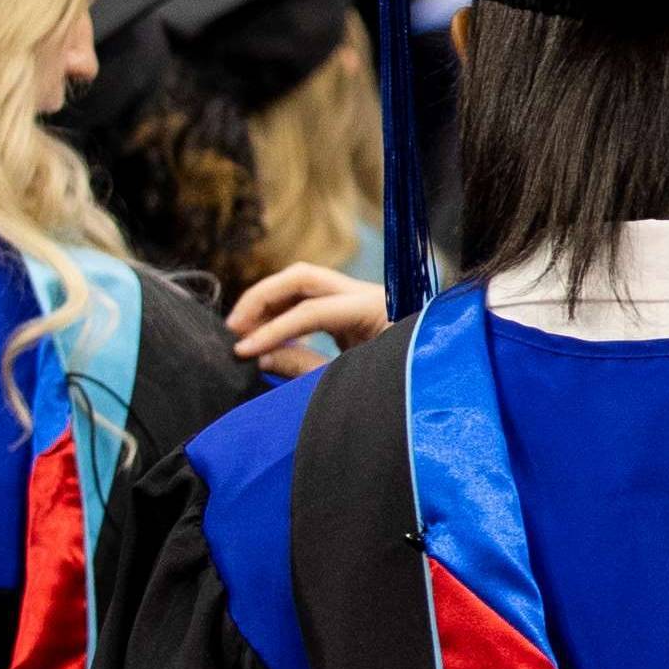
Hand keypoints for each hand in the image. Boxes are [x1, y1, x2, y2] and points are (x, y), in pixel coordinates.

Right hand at [227, 262, 389, 377]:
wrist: (435, 391)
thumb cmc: (400, 389)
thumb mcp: (350, 383)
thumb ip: (303, 368)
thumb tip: (260, 357)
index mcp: (375, 310)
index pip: (311, 311)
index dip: (272, 331)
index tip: (242, 350)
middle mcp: (368, 294)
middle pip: (303, 278)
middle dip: (262, 298)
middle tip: (233, 329)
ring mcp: (361, 297)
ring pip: (303, 283)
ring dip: (269, 303)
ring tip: (243, 333)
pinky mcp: (353, 310)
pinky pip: (310, 300)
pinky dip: (284, 312)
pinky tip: (267, 337)